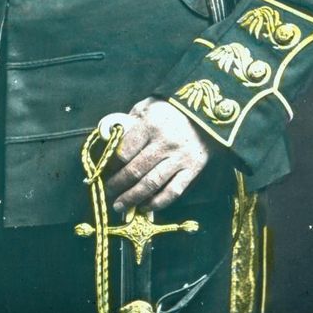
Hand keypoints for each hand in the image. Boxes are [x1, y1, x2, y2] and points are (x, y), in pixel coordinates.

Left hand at [103, 97, 212, 212]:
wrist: (206, 112)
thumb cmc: (171, 108)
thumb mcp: (147, 106)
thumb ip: (130, 122)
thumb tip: (112, 139)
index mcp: (151, 125)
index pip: (125, 151)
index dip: (112, 165)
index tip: (105, 171)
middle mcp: (165, 143)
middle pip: (135, 170)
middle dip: (118, 185)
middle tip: (108, 192)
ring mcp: (180, 158)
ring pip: (152, 184)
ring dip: (133, 198)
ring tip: (120, 206)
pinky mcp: (193, 169)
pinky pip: (173, 191)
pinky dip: (157, 203)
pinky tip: (145, 207)